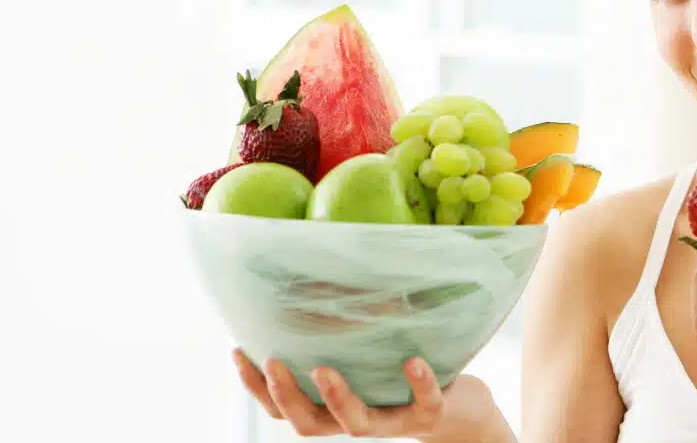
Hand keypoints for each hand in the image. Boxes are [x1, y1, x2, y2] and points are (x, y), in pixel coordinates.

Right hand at [233, 349, 503, 440]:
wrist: (459, 407)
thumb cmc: (400, 370)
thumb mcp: (367, 351)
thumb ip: (341, 330)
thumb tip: (310, 272)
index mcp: (334, 406)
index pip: (283, 406)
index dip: (256, 387)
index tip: (238, 350)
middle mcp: (357, 420)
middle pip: (308, 424)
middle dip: (286, 395)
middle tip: (273, 361)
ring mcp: (393, 421)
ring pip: (356, 425)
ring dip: (338, 399)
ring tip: (323, 369)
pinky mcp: (429, 414)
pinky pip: (423, 403)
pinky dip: (417, 382)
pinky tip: (413, 359)